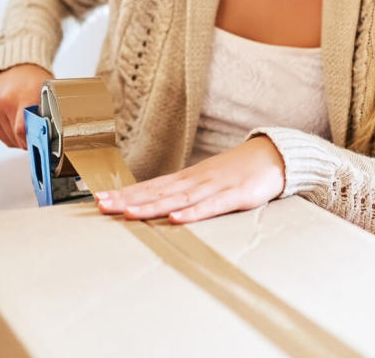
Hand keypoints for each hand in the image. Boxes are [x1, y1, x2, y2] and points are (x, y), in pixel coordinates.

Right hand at [0, 64, 53, 148]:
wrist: (15, 67)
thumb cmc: (34, 81)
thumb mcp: (47, 92)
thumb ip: (48, 113)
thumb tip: (48, 138)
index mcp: (24, 95)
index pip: (23, 129)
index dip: (33, 142)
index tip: (43, 145)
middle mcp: (5, 102)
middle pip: (18, 138)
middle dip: (31, 141)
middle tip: (40, 133)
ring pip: (10, 140)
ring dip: (21, 139)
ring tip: (28, 125)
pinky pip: (2, 137)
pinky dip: (12, 136)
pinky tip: (18, 124)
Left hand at [94, 136, 285, 222]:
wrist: (274, 155)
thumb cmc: (239, 170)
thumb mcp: (208, 180)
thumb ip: (185, 192)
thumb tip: (158, 204)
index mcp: (188, 178)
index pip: (151, 186)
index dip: (125, 193)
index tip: (100, 199)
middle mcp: (196, 180)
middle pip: (158, 192)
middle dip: (129, 199)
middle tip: (102, 205)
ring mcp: (216, 186)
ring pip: (179, 198)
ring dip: (153, 206)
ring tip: (129, 212)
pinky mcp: (237, 194)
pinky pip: (213, 205)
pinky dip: (194, 212)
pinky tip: (177, 218)